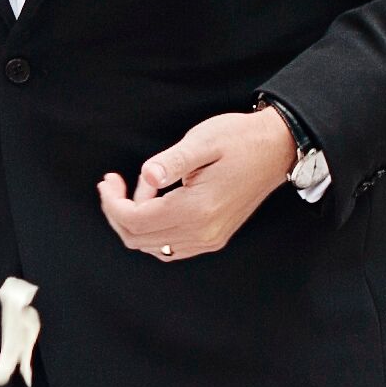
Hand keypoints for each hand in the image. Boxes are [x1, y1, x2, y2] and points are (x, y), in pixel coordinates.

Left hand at [97, 106, 297, 262]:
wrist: (277, 149)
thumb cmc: (241, 139)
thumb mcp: (204, 141)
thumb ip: (173, 160)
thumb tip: (148, 175)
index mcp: (197, 210)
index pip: (135, 221)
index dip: (112, 203)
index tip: (108, 181)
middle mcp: (202, 233)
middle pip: (138, 239)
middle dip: (118, 211)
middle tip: (114, 182)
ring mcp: (209, 239)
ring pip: (152, 246)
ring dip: (136, 220)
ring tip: (142, 186)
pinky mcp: (213, 237)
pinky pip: (171, 246)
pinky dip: (154, 229)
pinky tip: (157, 201)